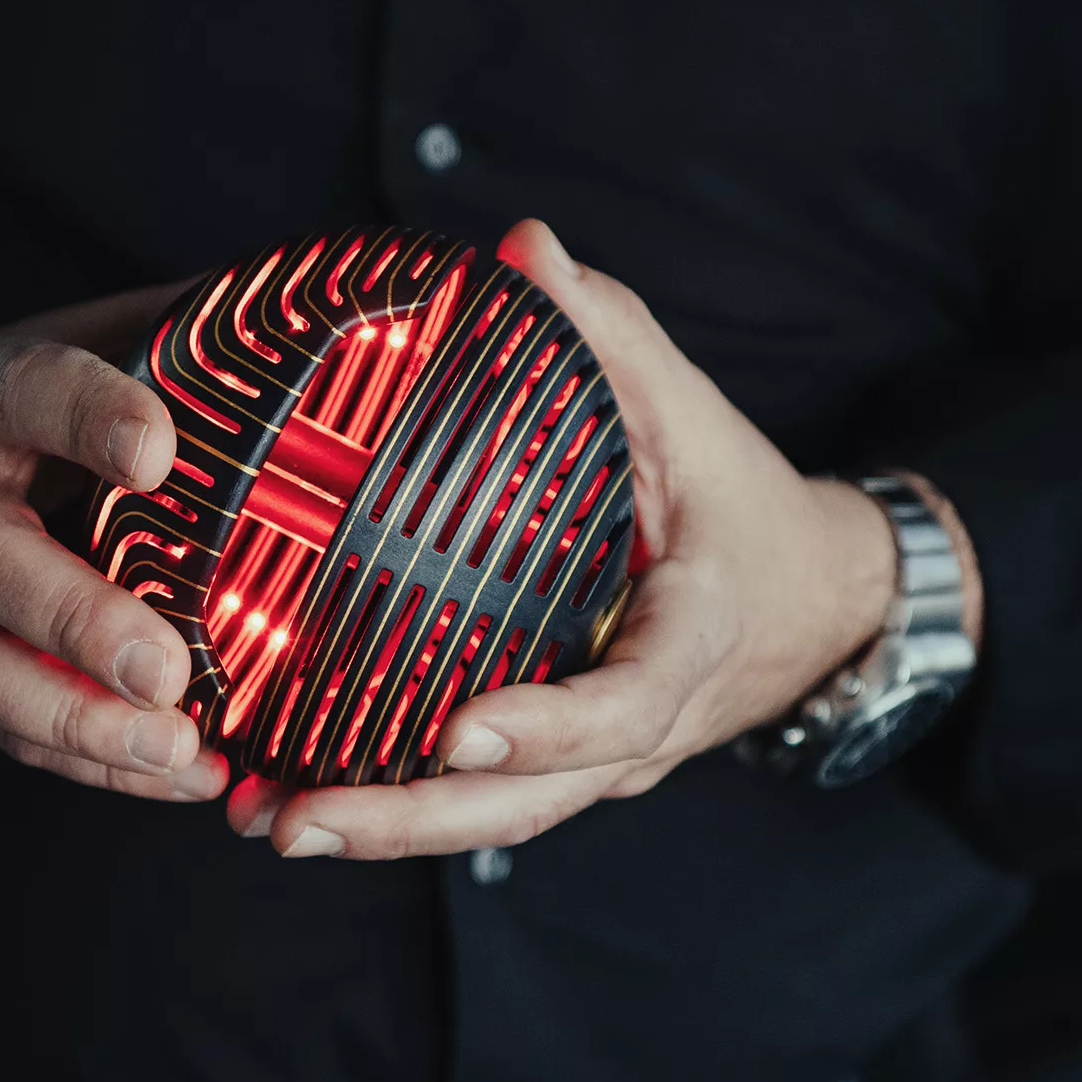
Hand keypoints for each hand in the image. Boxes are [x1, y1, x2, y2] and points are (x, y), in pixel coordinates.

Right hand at [0, 284, 228, 801]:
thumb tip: (307, 307)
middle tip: (165, 666)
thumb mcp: (52, 346)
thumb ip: (162, 336)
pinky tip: (173, 777)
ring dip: (77, 720)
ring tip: (173, 747)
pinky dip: (87, 765)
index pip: (28, 394)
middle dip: (76, 620)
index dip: (88, 417)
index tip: (158, 451)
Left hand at [228, 220, 934, 860]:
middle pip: (530, 798)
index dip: (546, 727)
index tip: (458, 730)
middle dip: (414, 818)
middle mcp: (647, 727)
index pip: (624, 705)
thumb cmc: (745, 506)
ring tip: (268, 825)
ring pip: (499, 817)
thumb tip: (522, 249)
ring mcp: (607, 763)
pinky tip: (296, 804)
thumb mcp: (693, 412)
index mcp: (687, 640)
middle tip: (300, 817)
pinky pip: (487, 802)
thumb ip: (609, 337)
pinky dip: (400, 811)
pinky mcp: (570, 771)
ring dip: (386, 833)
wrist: (814, 602)